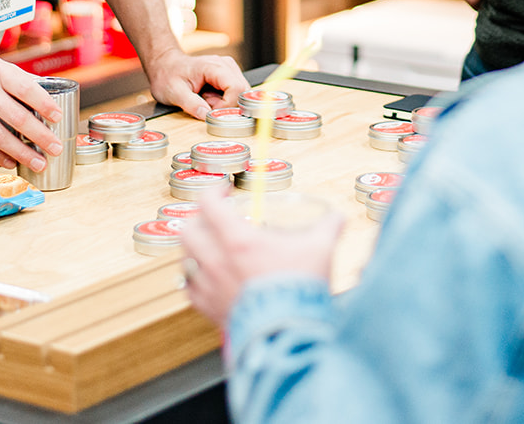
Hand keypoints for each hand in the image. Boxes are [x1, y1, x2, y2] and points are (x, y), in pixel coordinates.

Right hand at [0, 46, 63, 171]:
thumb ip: (18, 80)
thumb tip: (46, 98)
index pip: (26, 89)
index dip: (45, 104)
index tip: (58, 117)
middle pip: (17, 118)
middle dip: (40, 136)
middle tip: (56, 148)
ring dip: (22, 153)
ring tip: (39, 162)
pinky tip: (12, 162)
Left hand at [143, 50, 245, 118]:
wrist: (165, 64)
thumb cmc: (167, 75)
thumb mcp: (174, 92)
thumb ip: (191, 104)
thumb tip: (206, 115)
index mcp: (213, 66)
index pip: (236, 88)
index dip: (227, 105)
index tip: (211, 112)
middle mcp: (225, 65)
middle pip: (242, 91)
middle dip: (227, 105)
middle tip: (207, 105)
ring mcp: (228, 69)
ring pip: (241, 93)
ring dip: (225, 103)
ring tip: (206, 100)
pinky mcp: (228, 75)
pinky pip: (235, 93)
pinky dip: (224, 100)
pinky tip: (209, 97)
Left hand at [180, 187, 343, 328]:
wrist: (288, 333)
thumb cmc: (299, 290)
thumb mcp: (319, 250)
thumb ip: (328, 229)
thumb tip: (337, 218)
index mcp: (239, 240)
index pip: (209, 203)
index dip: (214, 190)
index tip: (224, 189)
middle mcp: (217, 261)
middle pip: (188, 230)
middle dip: (199, 219)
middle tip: (213, 219)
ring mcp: (210, 287)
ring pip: (185, 259)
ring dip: (195, 249)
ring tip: (209, 248)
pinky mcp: (210, 310)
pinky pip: (191, 291)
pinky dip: (196, 281)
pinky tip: (208, 280)